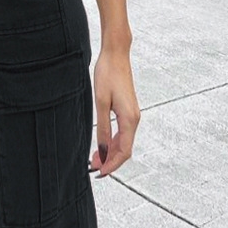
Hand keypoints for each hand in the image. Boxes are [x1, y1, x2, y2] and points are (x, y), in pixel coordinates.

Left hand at [89, 45, 140, 177]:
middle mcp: (134, 119)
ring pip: (124, 142)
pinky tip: (101, 144)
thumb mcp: (100, 103)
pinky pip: (123, 133)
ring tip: (94, 158)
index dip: (112, 165)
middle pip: (125, 149)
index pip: (124, 151)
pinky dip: (113, 142)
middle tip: (92, 167)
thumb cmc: (107, 74)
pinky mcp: (128, 111)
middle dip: (110, 161)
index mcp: (129, 119)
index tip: (99, 173)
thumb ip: (103, 128)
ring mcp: (132, 115)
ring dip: (110, 152)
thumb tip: (103, 150)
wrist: (116, 55)